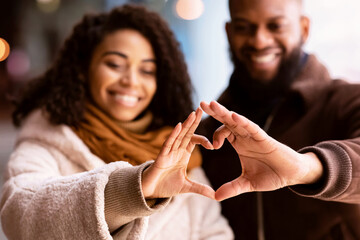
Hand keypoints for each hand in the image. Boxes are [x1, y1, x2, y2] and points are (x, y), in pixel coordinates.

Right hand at [142, 108, 214, 198]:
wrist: (150, 192)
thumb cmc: (166, 186)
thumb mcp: (186, 187)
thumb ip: (200, 188)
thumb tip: (215, 196)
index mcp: (183, 154)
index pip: (193, 141)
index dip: (203, 140)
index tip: (213, 146)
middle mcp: (176, 150)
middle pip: (186, 133)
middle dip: (194, 121)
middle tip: (202, 108)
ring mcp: (168, 152)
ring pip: (178, 135)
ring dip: (185, 125)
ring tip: (193, 113)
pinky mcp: (161, 157)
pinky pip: (168, 144)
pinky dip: (173, 135)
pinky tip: (179, 126)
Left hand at [200, 101, 322, 200]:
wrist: (292, 175)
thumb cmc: (271, 175)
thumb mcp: (247, 183)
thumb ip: (232, 188)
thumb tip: (215, 197)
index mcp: (239, 144)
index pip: (223, 132)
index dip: (215, 136)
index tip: (212, 147)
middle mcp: (245, 136)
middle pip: (227, 121)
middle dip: (214, 112)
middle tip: (201, 104)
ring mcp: (254, 136)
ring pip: (237, 120)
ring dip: (224, 112)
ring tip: (212, 104)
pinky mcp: (264, 138)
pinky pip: (252, 127)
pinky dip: (243, 122)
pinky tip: (233, 116)